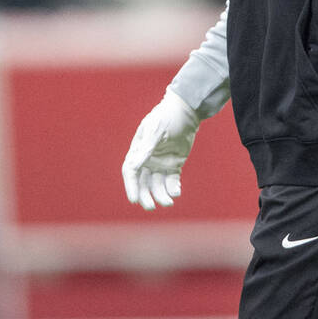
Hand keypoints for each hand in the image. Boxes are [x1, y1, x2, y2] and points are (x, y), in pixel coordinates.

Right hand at [121, 89, 199, 210]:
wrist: (186, 111)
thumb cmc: (167, 117)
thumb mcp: (155, 130)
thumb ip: (145, 149)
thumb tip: (132, 166)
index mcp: (138, 151)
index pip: (131, 172)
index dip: (131, 186)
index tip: (134, 200)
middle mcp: (147, 160)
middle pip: (143, 182)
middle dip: (145, 196)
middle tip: (150, 206)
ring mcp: (161, 163)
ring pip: (157, 184)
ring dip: (161, 195)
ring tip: (168, 202)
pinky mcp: (174, 165)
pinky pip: (172, 181)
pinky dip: (173, 188)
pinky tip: (176, 192)